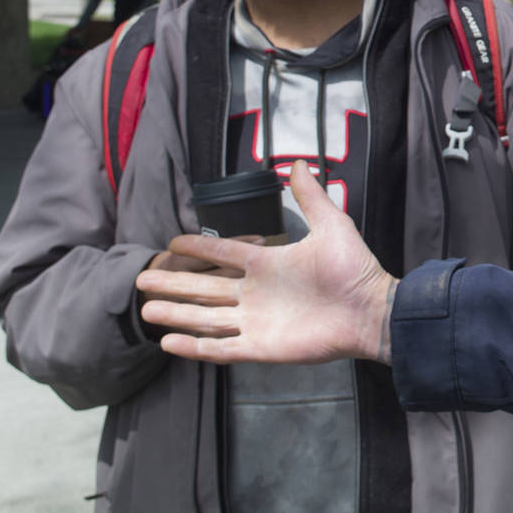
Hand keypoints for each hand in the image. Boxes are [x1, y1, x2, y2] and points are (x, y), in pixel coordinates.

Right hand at [137, 162, 397, 364]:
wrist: (370, 310)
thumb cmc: (354, 270)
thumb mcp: (331, 226)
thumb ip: (311, 197)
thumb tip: (298, 163)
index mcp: (267, 264)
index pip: (222, 253)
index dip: (198, 248)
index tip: (171, 243)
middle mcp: (256, 293)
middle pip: (204, 287)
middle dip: (173, 284)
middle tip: (142, 280)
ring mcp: (256, 321)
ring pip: (205, 317)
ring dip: (176, 314)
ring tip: (146, 310)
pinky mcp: (260, 347)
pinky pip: (220, 349)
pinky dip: (194, 347)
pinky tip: (169, 343)